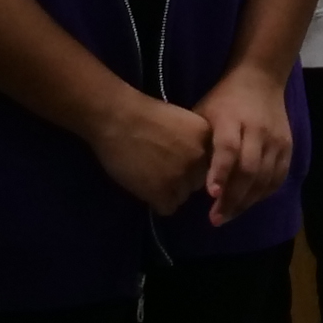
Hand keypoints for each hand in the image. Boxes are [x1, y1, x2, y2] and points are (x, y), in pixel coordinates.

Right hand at [87, 92, 210, 215]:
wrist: (115, 117)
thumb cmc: (140, 114)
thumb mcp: (179, 121)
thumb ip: (190, 142)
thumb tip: (190, 163)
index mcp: (205, 137)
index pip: (206, 163)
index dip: (188, 163)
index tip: (171, 157)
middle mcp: (199, 158)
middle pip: (196, 182)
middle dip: (180, 179)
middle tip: (157, 168)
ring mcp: (182, 176)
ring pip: (182, 196)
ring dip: (167, 191)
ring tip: (147, 177)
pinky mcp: (162, 192)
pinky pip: (167, 208)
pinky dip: (155, 201)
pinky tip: (143, 186)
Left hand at [191, 64, 296, 222]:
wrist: (261, 79)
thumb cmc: (223, 100)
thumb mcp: (204, 112)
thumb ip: (198, 142)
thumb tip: (183, 178)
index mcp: (232, 119)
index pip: (228, 148)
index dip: (220, 172)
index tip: (210, 195)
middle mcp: (257, 130)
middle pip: (249, 169)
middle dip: (232, 198)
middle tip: (215, 218)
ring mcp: (276, 139)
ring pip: (265, 178)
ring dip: (246, 201)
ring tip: (228, 215)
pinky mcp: (287, 146)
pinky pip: (278, 177)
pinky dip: (263, 194)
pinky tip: (248, 202)